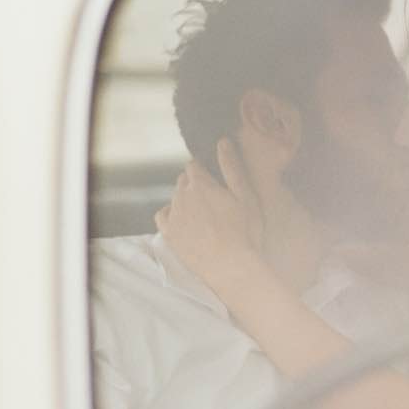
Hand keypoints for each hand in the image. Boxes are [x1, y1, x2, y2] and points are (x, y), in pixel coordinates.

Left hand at [156, 139, 265, 292]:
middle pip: (183, 180)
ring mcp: (173, 216)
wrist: (231, 267)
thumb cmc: (245, 231)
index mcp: (200, 183)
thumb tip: (222, 142)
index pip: (193, 165)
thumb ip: (231, 167)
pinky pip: (162, 215)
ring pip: (174, 197)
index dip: (204, 170)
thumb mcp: (246, 196)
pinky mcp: (169, 234)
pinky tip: (184, 220)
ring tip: (204, 214)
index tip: (214, 180)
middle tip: (213, 199)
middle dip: (194, 184)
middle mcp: (181, 196)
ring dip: (185, 199)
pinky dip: (171, 214)